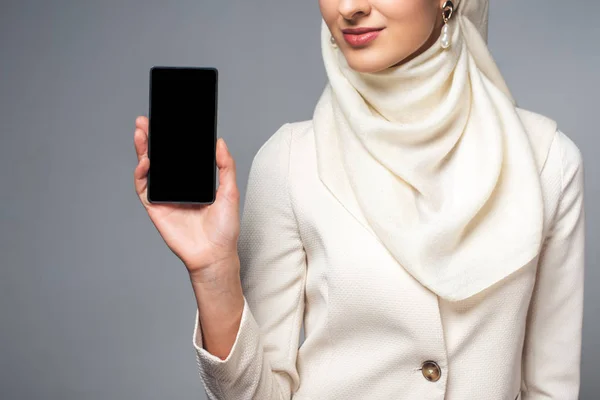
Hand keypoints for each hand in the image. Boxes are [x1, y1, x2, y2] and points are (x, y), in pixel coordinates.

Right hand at [133, 116, 239, 276]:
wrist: (214, 254)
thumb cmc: (224, 228)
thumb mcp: (230, 192)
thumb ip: (226, 167)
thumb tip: (220, 143)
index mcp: (194, 182)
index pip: (179, 156)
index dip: (171, 139)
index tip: (168, 122)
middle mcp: (177, 187)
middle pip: (160, 159)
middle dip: (151, 139)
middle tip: (145, 121)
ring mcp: (165, 197)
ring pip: (148, 169)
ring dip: (142, 150)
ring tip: (141, 133)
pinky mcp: (155, 208)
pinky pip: (143, 188)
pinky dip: (141, 174)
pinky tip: (145, 162)